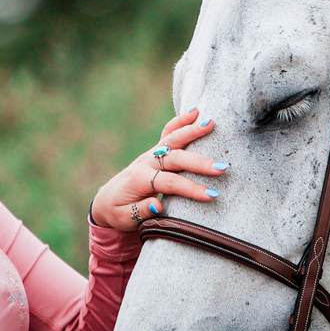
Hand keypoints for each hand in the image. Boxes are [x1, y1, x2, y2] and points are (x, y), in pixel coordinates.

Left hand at [91, 109, 228, 232]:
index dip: (191, 188)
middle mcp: (146, 163)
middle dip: (199, 162)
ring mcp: (151, 153)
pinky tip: (194, 112)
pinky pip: (167, 133)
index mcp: (139, 180)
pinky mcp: (155, 150)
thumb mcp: (124, 219)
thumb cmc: (119, 212)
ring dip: (192, 131)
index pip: (169, 183)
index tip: (212, 195)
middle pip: (175, 158)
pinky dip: (179, 121)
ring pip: (172, 139)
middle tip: (222, 167)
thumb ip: (140, 212)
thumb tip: (157, 205)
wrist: (107, 199)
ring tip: (211, 123)